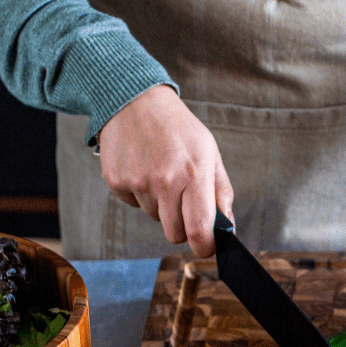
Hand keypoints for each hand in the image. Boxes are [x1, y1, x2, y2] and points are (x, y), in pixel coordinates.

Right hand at [96, 85, 232, 256]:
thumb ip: (221, 192)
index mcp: (194, 175)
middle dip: (182, 226)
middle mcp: (165, 181)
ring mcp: (138, 182)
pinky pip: (134, 204)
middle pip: (175, 234)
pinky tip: (143, 168)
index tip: (206, 245)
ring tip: (160, 172)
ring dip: (160, 205)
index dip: (204, 246)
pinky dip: (140, 194)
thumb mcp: (210, 153)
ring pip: (155, 218)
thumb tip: (228, 227)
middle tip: (183, 201)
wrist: (134, 100)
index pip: (199, 231)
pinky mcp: (116, 181)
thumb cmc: (178, 128)